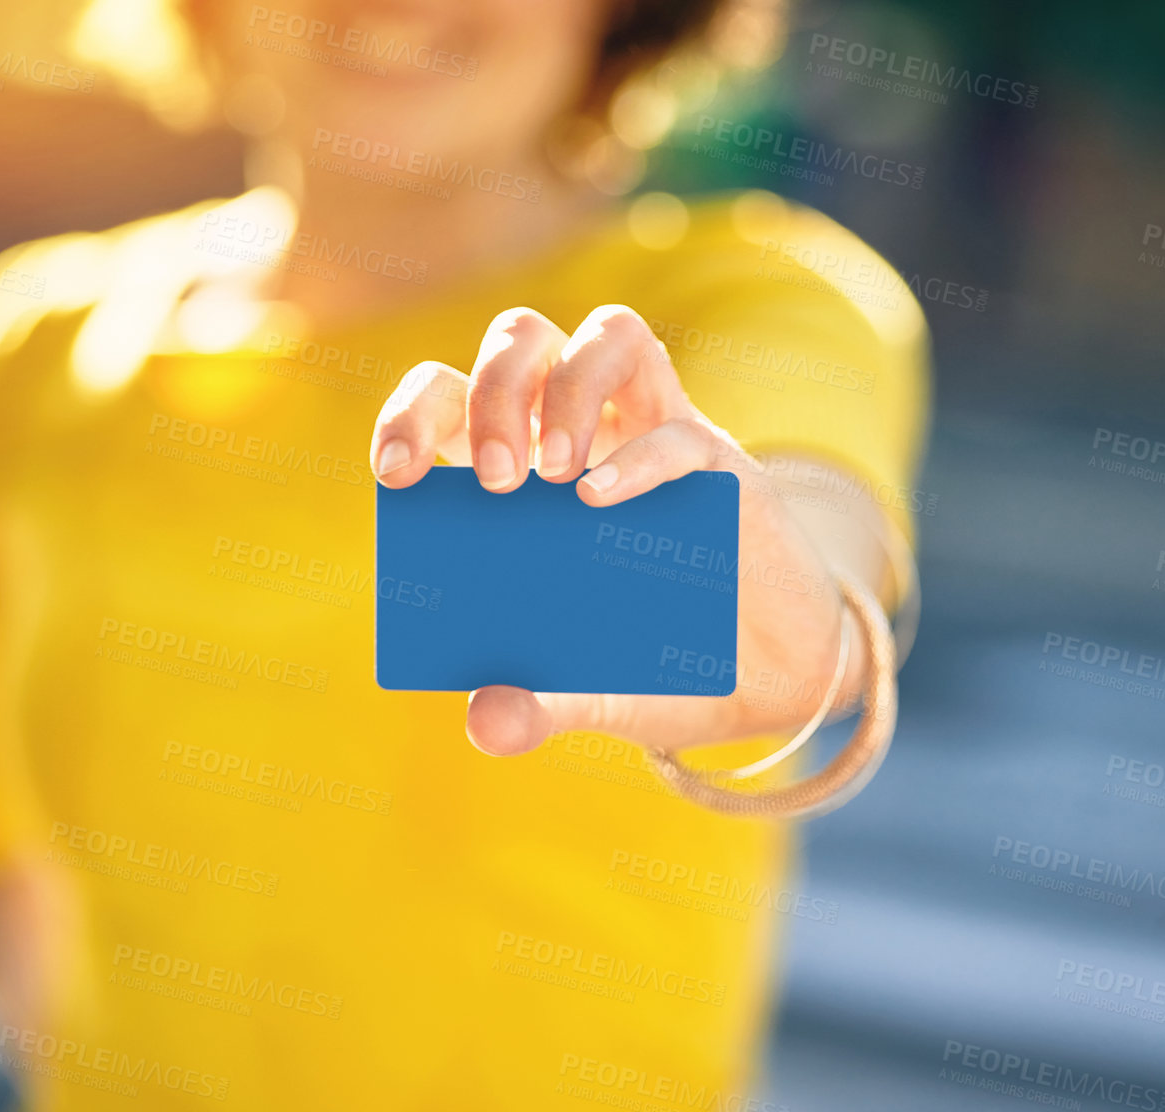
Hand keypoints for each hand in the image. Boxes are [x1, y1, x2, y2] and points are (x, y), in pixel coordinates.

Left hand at [369, 304, 862, 756]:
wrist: (768, 684)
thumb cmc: (660, 664)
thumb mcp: (590, 696)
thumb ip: (537, 706)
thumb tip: (485, 722)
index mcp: (525, 470)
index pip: (453, 395)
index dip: (415, 414)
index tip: (396, 475)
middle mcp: (586, 432)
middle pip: (523, 338)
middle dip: (494, 391)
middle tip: (495, 481)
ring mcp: (655, 434)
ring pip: (608, 336)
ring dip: (567, 391)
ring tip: (556, 478)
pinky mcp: (719, 464)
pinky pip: (679, 430)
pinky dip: (639, 459)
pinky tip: (604, 503)